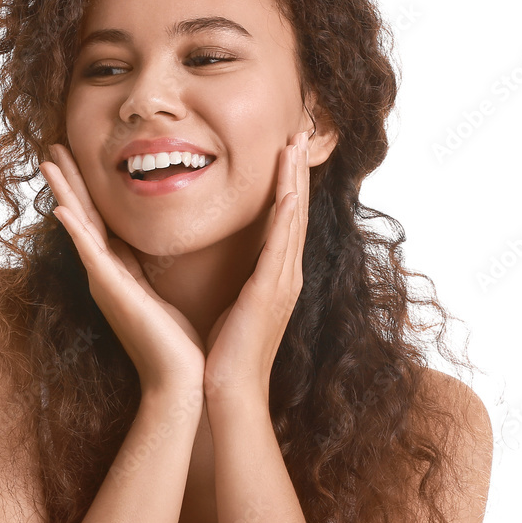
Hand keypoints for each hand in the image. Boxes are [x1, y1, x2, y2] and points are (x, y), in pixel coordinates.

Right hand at [40, 144, 205, 394]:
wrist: (179, 381)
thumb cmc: (177, 344)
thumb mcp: (161, 295)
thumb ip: (148, 273)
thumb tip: (153, 250)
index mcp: (119, 273)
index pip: (98, 222)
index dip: (85, 190)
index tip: (74, 159)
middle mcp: (105, 275)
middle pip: (83, 217)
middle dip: (69, 181)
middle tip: (52, 147)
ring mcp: (105, 283)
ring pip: (81, 227)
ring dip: (64, 194)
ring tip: (49, 162)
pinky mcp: (114, 293)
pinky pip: (92, 256)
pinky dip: (76, 232)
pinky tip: (62, 210)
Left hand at [204, 129, 309, 403]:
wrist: (227, 391)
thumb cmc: (224, 352)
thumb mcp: (232, 305)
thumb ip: (237, 280)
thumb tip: (223, 261)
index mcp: (275, 276)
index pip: (283, 219)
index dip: (286, 183)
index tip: (284, 150)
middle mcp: (286, 274)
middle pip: (294, 210)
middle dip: (296, 170)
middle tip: (298, 132)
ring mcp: (283, 282)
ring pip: (292, 219)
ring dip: (294, 180)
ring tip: (295, 144)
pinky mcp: (271, 291)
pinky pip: (281, 245)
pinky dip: (286, 215)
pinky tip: (288, 190)